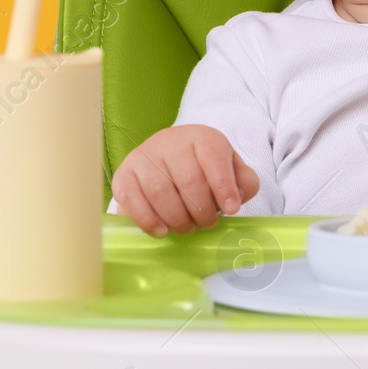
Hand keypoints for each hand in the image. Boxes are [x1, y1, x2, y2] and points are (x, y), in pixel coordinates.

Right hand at [110, 124, 260, 236]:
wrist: (168, 158)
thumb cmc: (204, 168)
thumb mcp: (231, 169)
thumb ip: (244, 182)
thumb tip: (235, 199)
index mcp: (202, 137)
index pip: (214, 157)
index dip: (223, 186)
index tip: (231, 210)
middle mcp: (171, 142)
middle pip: (188, 179)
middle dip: (202, 210)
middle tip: (207, 224)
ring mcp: (144, 157)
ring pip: (160, 191)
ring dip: (177, 218)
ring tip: (187, 227)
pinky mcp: (124, 175)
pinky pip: (132, 199)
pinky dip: (148, 220)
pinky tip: (162, 231)